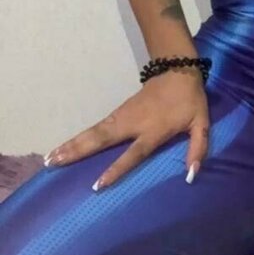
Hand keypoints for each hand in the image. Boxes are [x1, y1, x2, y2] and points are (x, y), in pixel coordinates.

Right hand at [43, 69, 209, 188]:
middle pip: (101, 140)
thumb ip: (198, 149)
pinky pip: (95, 127)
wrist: (177, 69)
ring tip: (50, 158)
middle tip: (55, 164)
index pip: (132, 154)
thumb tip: (191, 176)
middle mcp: (132, 124)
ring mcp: (122, 116)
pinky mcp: (118, 112)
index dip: (115, 169)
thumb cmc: (189, 101)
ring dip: (71, 145)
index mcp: (153, 130)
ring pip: (93, 132)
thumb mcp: (201, 124)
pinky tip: (65, 146)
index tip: (97, 185)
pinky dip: (78, 137)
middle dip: (78, 152)